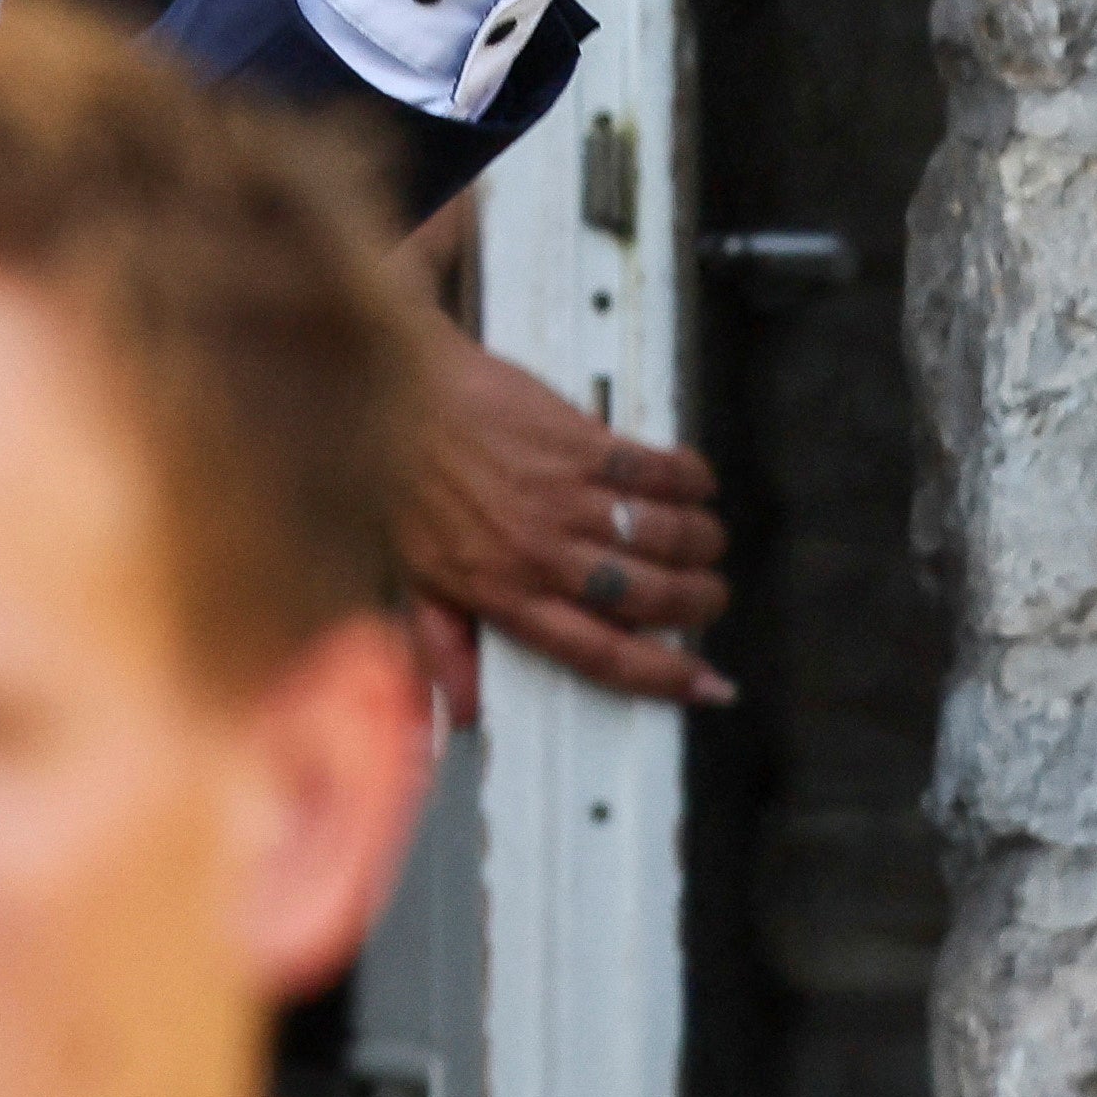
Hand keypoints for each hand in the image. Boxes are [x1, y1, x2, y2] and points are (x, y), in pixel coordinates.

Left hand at [395, 335, 731, 723]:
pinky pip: (661, 471)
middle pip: (655, 598)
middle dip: (699, 603)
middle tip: (705, 596)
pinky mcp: (580, 442)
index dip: (666, 677)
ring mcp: (564, 496)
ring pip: (670, 538)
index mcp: (503, 593)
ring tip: (698, 540)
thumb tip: (462, 709)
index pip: (603, 654)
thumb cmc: (397, 475)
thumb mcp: (410, 575)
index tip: (707, 684)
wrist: (388, 387)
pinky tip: (690, 482)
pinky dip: (690, 479)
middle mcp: (540, 552)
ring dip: (700, 542)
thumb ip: (442, 643)